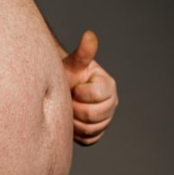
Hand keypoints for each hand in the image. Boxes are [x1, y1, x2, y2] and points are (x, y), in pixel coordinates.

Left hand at [63, 30, 117, 144]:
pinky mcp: (97, 133)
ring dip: (74, 121)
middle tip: (68, 100)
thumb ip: (84, 52)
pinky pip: (88, 139)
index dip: (81, 93)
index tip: (73, 88)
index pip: (97, 95)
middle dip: (76, 108)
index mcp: (108, 85)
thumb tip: (89, 35)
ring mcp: (106, 119)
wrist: (62, 90)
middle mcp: (111, 103)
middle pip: (94, 115)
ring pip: (91, 129)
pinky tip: (71, 121)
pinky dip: (77, 133)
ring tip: (68, 109)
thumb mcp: (74, 63)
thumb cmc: (68, 74)